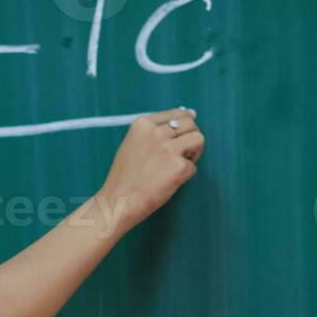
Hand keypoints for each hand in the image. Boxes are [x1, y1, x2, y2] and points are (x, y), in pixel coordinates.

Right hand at [96, 108, 204, 230]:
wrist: (118, 203)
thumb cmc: (125, 177)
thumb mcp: (133, 144)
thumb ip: (156, 130)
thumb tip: (192, 113)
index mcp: (142, 124)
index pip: (176, 114)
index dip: (182, 126)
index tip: (181, 137)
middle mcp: (155, 133)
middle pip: (189, 124)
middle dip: (190, 137)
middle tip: (181, 154)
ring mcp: (168, 149)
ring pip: (198, 138)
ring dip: (194, 151)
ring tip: (180, 164)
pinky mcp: (179, 167)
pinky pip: (193, 166)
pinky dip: (186, 174)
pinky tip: (170, 181)